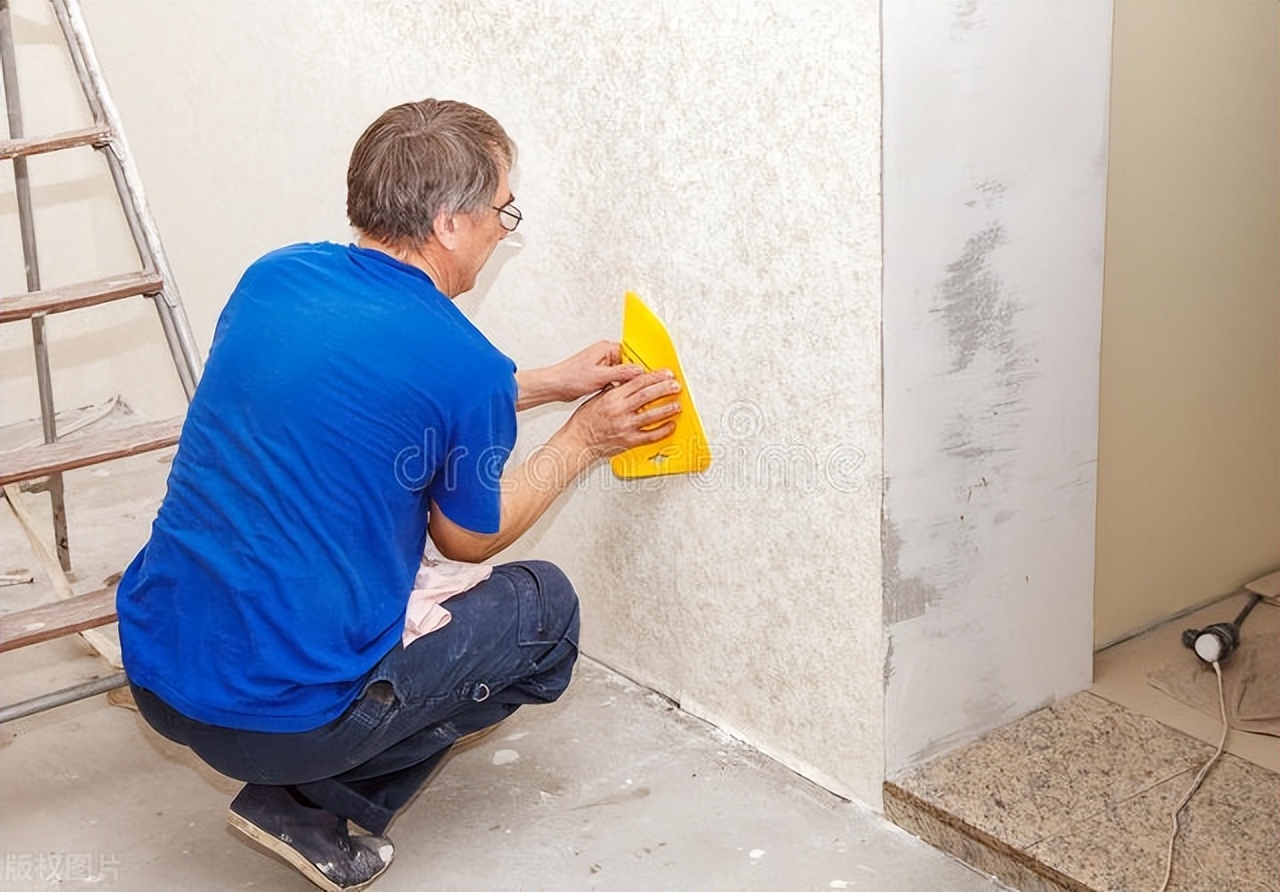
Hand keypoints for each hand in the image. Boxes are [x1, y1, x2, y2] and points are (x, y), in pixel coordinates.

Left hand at [547, 341, 643, 402]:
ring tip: (630, 391)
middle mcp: (606, 355)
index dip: (642, 366)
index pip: (633, 354)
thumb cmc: (570, 377)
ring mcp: (604, 366)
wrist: (555, 386)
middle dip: (635, 376)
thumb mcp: (599, 376)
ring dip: (626, 383)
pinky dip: (619, 387)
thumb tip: (638, 371)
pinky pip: (616, 380)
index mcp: (607, 348)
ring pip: (624, 374)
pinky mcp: (601, 375)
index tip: (651, 376)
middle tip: (642, 386)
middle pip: (630, 364)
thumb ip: (621, 373)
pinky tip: (620, 395)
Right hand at [557, 370, 681, 460]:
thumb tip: (629, 381)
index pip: (639, 382)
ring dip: (668, 409)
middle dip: (665, 389)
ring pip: (652, 415)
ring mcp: (625, 426)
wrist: (578, 441)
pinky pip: (651, 436)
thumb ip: (615, 389)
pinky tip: (670, 426)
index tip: (667, 374)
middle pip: (648, 395)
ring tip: (677, 405)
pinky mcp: (629, 441)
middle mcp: (620, 410)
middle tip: (676, 386)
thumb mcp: (597, 398)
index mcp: (613, 397)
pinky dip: (663, 430)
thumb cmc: (585, 421)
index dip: (656, 376)